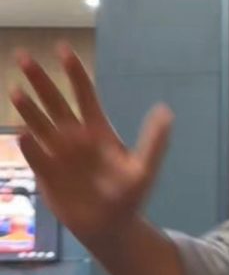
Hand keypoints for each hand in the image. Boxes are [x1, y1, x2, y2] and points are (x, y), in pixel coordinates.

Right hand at [8, 43, 172, 244]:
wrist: (111, 225)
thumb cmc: (129, 195)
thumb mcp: (145, 168)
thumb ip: (154, 141)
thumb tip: (166, 111)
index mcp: (99, 131)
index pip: (84, 95)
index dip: (74, 73)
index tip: (62, 49)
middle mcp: (75, 138)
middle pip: (55, 103)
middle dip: (41, 81)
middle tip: (24, 56)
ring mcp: (59, 154)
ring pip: (40, 124)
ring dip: (28, 108)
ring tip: (15, 89)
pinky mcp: (47, 175)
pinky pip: (36, 156)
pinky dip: (29, 145)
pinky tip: (21, 132)